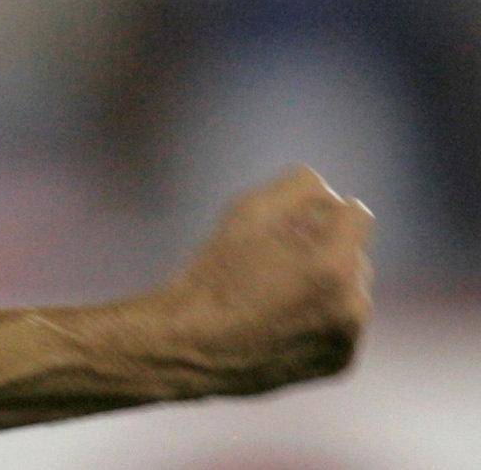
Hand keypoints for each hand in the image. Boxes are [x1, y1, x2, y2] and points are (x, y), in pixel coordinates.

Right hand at [161, 166, 373, 395]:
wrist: (193, 347)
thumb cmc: (215, 272)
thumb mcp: (246, 211)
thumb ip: (299, 188)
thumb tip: (334, 198)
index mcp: (333, 265)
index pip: (356, 214)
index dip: (317, 213)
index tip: (288, 227)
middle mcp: (352, 305)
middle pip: (354, 251)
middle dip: (323, 249)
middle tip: (271, 264)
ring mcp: (349, 338)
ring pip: (351, 288)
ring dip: (324, 282)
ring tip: (273, 294)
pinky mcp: (342, 362)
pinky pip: (343, 322)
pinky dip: (320, 316)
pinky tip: (281, 320)